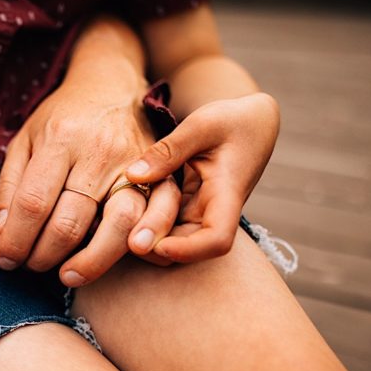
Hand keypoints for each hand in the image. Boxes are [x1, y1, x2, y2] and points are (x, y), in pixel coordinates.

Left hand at [0, 78, 182, 286]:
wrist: (111, 84)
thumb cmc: (62, 118)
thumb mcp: (25, 140)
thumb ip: (10, 187)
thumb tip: (2, 234)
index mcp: (60, 139)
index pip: (34, 203)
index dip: (16, 240)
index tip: (5, 259)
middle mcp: (99, 152)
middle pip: (71, 221)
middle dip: (44, 255)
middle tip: (30, 266)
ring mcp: (135, 163)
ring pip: (117, 225)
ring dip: (89, 262)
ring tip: (66, 275)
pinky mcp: (163, 173)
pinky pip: (159, 216)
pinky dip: (143, 243)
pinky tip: (119, 257)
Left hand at [124, 92, 279, 261]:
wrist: (250, 122)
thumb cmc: (231, 120)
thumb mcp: (200, 125)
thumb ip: (167, 151)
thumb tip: (133, 176)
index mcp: (228, 194)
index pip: (217, 239)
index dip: (188, 250)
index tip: (158, 244)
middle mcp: (216, 212)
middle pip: (189, 248)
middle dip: (156, 248)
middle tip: (123, 235)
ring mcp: (202, 212)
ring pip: (175, 240)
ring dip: (149, 236)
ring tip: (120, 218)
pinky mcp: (189, 207)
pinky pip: (168, 224)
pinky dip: (148, 221)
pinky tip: (126, 208)